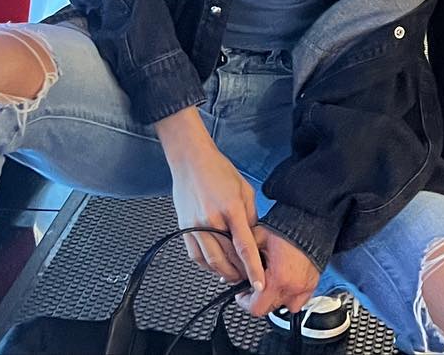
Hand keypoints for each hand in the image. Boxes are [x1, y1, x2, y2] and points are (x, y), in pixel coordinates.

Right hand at [158, 110, 264, 291]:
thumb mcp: (244, 189)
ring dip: (225, 272)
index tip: (259, 284)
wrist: (190, 160)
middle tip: (249, 278)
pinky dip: (208, 266)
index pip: (244, 247)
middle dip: (240, 273)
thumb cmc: (218, 170)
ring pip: (211, 262)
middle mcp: (211, 220)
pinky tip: (217, 265)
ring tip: (235, 274)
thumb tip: (254, 239)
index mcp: (230, 208)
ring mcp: (195, 226)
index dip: (253, 269)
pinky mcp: (184, 228)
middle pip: (228, 258)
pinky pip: (196, 257)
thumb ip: (251, 216)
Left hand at [237, 227, 319, 319]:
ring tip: (271, 283)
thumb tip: (228, 272)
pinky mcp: (312, 285)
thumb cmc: (286, 229)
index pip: (256, 308)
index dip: (245, 302)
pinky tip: (285, 282)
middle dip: (258, 299)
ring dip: (275, 298)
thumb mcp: (257, 238)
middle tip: (255, 285)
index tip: (242, 293)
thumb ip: (242, 255)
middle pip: (268, 309)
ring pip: (284, 306)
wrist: (310, 223)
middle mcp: (292, 288)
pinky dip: (290, 296)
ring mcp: (303, 289)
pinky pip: (299, 301)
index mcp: (277, 279)